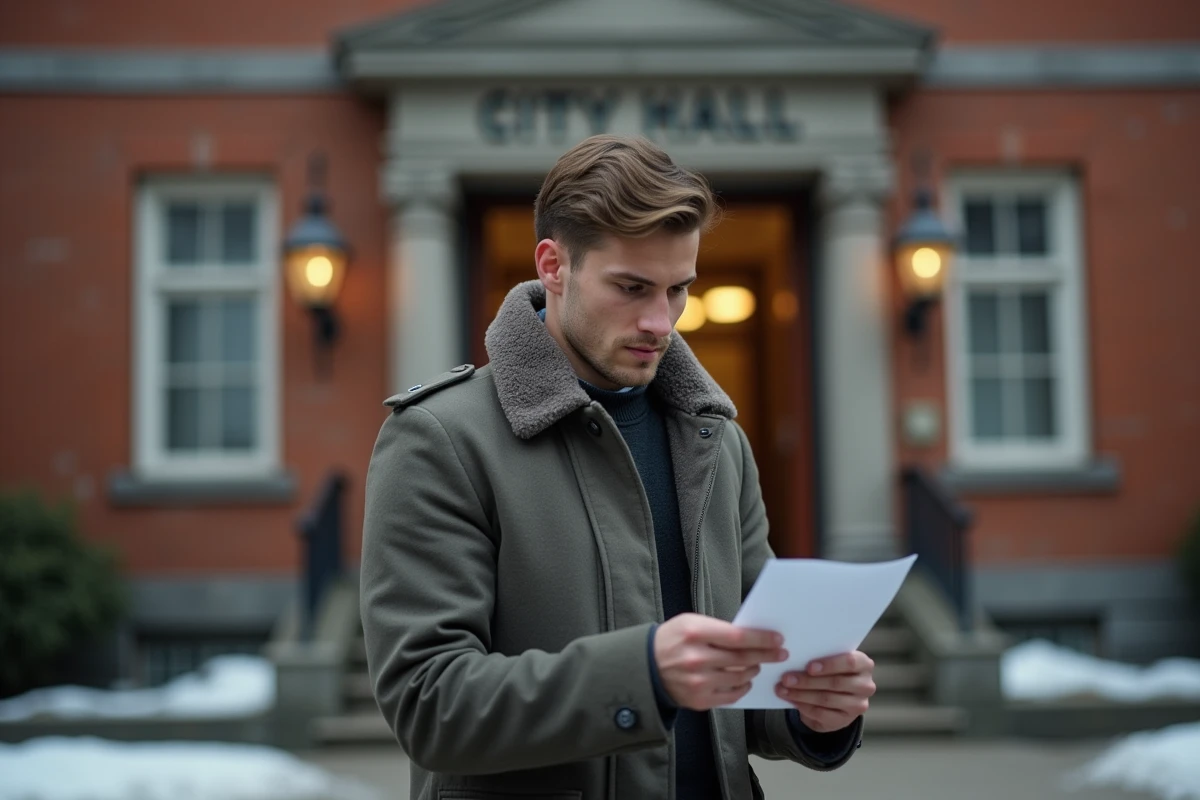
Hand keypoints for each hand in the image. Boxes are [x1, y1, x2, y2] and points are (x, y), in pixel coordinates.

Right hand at [654, 613, 787, 710]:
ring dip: (754, 670)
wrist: (646, 666)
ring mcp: (698, 682)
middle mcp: (697, 659)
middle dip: (766, 655)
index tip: (777, 639)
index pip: (738, 637)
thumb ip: (718, 629)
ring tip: (756, 664)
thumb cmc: (672, 640)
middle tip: (780, 653)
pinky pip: (732, 695)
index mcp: (695, 633)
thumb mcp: (690, 623)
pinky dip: (743, 687)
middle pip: (743, 658)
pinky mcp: (699, 700)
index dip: (761, 639)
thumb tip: (751, 637)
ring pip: (740, 678)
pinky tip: (744, 680)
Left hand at [775, 651, 874, 732]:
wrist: (837, 696)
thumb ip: (820, 656)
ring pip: (826, 699)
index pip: (850, 662)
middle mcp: (865, 686)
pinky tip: (791, 700)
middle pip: (835, 683)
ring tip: (782, 689)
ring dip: (801, 694)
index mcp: (864, 664)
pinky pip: (821, 713)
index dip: (829, 665)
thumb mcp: (830, 661)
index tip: (809, 667)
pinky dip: (803, 706)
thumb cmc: (831, 670)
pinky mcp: (845, 720)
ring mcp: (857, 705)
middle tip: (786, 678)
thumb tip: (795, 656)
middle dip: (807, 681)